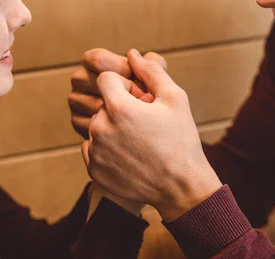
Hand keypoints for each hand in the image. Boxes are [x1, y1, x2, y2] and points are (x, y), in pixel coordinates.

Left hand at [82, 49, 221, 220]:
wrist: (181, 187)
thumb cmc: (181, 141)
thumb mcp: (175, 99)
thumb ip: (152, 72)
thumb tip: (133, 54)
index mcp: (118, 107)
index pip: (107, 79)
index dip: (126, 87)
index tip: (142, 103)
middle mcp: (100, 128)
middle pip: (102, 105)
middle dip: (119, 110)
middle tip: (144, 127)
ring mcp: (95, 152)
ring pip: (97, 128)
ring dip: (112, 130)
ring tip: (138, 144)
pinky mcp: (94, 171)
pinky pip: (93, 150)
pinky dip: (107, 151)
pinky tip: (129, 158)